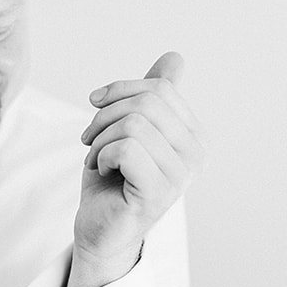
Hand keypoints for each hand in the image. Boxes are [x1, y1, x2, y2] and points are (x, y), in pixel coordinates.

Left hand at [71, 52, 205, 286]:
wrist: (99, 228)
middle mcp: (196, 154)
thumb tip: (176, 57)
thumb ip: (151, 96)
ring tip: (96, 159)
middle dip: (105, 116)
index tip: (97, 111)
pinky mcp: (159, 193)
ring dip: (100, 140)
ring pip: (133, 124)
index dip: (118, 92)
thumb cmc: (113, 179)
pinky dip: (101, 156)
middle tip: (90, 140)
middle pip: (146, 103)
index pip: (159, 89)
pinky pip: (126, 149)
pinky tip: (102, 172)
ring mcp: (181, 176)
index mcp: (194, 135)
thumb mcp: (128, 127)